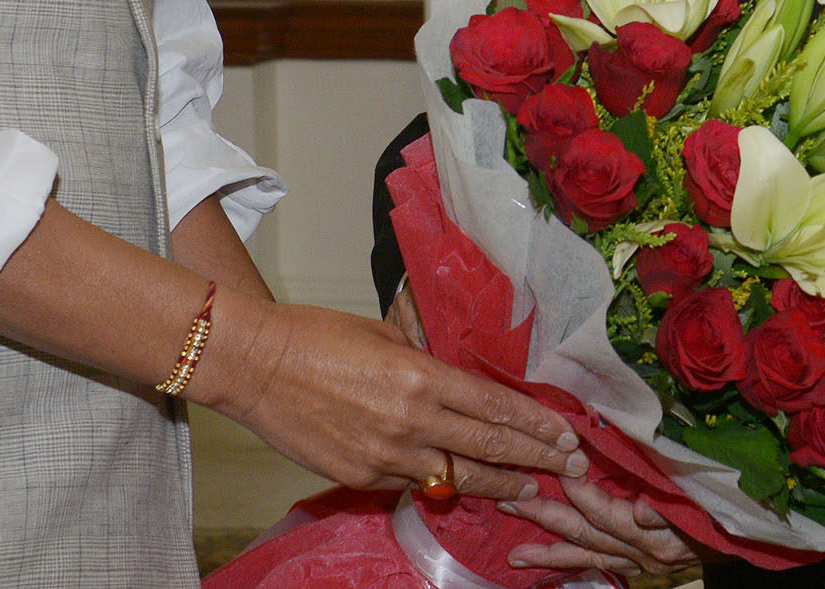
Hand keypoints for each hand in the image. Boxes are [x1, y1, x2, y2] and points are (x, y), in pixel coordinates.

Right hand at [193, 293, 586, 500]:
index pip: (493, 405)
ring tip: (530, 489)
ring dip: (499, 483)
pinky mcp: (362, 478)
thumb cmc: (316, 335)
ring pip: (458, 476)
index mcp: (420, 375)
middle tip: (569, 465)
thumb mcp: (382, 334)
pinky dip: (440, 483)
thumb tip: (451, 380)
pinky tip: (462, 485)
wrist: (255, 366)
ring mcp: (387, 455)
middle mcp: (411, 420)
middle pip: (488, 445)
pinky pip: (413, 483)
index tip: (563, 433)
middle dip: (534, 458)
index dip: (533, 423)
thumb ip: (424, 362)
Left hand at [501, 478, 708, 578]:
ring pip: (586, 555)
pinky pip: (597, 566)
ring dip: (548, 551)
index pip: (604, 510)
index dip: (576, 488)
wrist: (742, 535)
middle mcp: (642, 553)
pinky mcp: (638, 568)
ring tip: (514, 555)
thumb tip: (640, 512)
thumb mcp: (699, 497)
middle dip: (545, 519)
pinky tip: (545, 565)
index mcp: (655, 533)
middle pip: (585, 534)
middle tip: (508, 503)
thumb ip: (668, 506)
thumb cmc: (719, 505)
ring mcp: (638, 563)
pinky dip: (571, 564)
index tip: (551, 464)